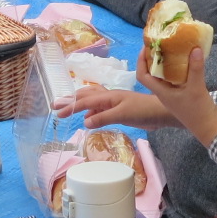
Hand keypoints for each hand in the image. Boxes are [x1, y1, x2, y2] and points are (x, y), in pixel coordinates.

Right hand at [55, 83, 174, 129]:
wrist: (160, 112)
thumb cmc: (143, 110)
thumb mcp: (122, 114)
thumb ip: (104, 117)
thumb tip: (84, 121)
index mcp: (108, 96)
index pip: (85, 101)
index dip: (70, 107)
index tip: (57, 113)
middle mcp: (109, 97)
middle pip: (86, 95)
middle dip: (70, 100)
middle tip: (56, 105)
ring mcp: (114, 102)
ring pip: (92, 100)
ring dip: (79, 103)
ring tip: (68, 107)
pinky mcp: (119, 110)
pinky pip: (99, 108)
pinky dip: (91, 111)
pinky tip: (88, 118)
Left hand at [135, 47, 216, 145]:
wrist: (208, 128)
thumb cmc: (198, 110)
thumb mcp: (197, 87)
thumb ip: (195, 68)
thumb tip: (195, 48)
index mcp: (161, 92)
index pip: (142, 76)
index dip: (140, 62)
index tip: (145, 48)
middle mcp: (164, 93)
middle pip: (152, 74)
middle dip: (153, 59)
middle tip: (159, 44)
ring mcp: (172, 94)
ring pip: (163, 76)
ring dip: (164, 63)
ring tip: (171, 49)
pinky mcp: (181, 95)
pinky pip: (174, 79)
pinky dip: (176, 69)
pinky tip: (185, 61)